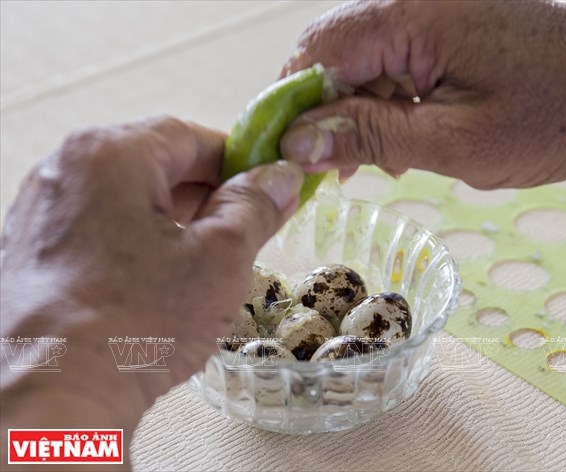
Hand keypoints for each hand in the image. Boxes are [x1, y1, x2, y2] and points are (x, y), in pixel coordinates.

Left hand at [0, 116, 302, 466]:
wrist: (51, 397)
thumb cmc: (136, 322)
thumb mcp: (220, 257)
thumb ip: (255, 206)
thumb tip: (280, 178)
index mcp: (108, 154)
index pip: (189, 137)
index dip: (239, 160)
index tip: (269, 186)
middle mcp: (64, 171)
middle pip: (156, 166)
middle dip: (208, 195)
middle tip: (246, 230)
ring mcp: (41, 213)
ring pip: (128, 200)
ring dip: (176, 222)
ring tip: (208, 263)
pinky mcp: (33, 253)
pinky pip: (101, 230)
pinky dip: (140, 243)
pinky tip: (162, 282)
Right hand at [280, 0, 565, 187]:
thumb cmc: (552, 119)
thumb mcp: (453, 142)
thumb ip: (370, 136)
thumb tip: (298, 141)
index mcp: (413, 15)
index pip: (318, 50)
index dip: (293, 105)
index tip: (287, 155)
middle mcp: (415, 1)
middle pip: (333, 50)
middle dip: (326, 110)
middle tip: (337, 167)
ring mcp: (433, 11)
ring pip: (361, 58)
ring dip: (358, 109)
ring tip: (380, 160)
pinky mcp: (448, 26)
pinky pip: (393, 58)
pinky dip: (388, 100)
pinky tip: (405, 135)